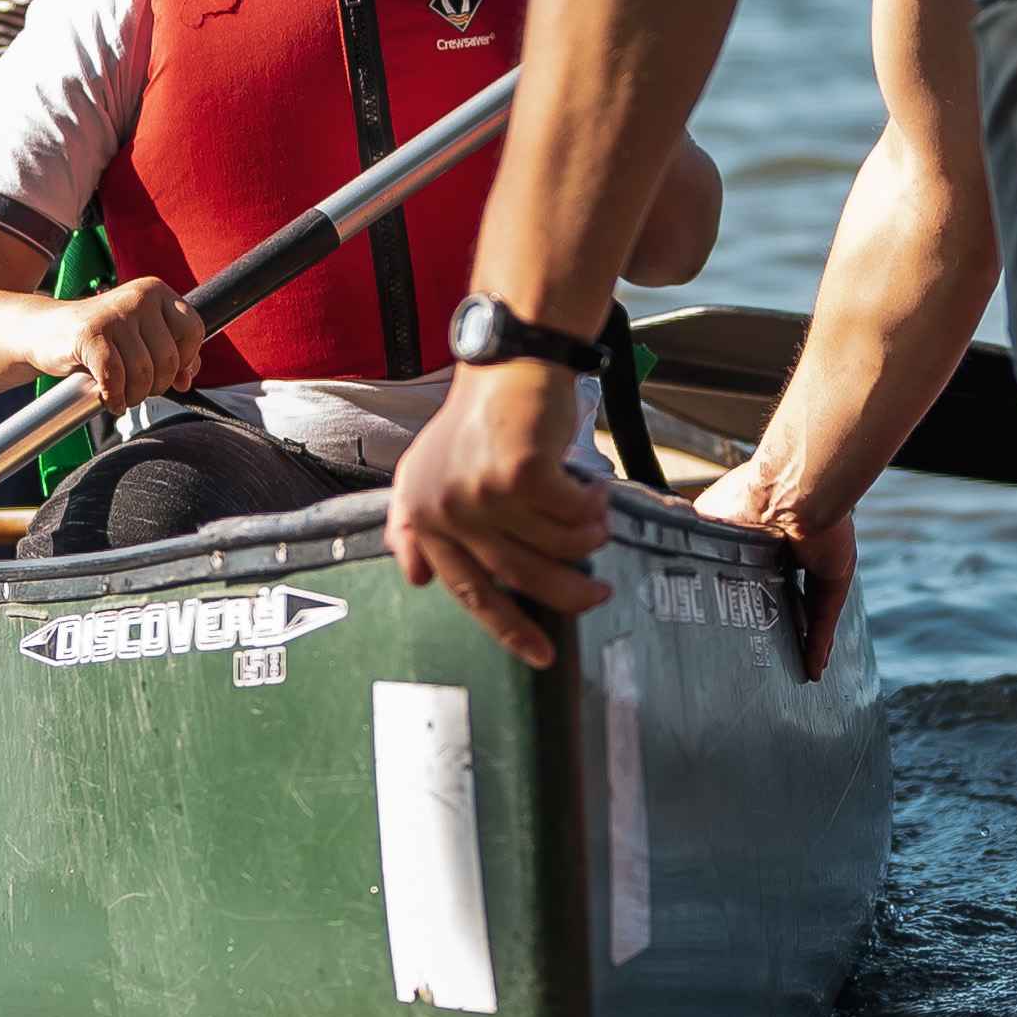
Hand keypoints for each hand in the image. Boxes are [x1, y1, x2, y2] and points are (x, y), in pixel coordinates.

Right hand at [40, 277, 206, 412]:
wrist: (42, 330)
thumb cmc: (96, 338)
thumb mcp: (139, 338)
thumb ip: (170, 353)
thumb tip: (187, 378)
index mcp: (156, 292)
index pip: (193, 330)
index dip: (184, 360)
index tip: (166, 374)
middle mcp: (139, 296)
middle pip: (169, 359)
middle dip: (155, 386)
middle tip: (135, 388)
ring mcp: (114, 313)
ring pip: (143, 372)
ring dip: (132, 395)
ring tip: (120, 393)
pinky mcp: (90, 333)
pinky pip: (115, 377)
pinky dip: (113, 396)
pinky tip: (106, 397)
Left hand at [388, 359, 610, 668]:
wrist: (511, 361)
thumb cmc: (482, 417)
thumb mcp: (431, 469)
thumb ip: (418, 525)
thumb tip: (417, 580)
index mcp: (424, 515)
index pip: (467, 591)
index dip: (509, 628)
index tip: (542, 655)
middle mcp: (447, 508)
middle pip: (521, 577)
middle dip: (569, 592)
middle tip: (599, 594)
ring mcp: (481, 492)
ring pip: (557, 545)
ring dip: (588, 534)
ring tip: (597, 516)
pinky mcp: (520, 474)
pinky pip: (575, 514)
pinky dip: (594, 502)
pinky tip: (595, 486)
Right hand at [687, 450, 859, 676]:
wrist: (791, 490)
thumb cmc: (750, 496)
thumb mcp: (708, 517)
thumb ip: (695, 538)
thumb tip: (668, 555)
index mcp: (763, 535)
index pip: (757, 573)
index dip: (747, 597)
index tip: (735, 620)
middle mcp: (792, 551)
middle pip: (786, 595)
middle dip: (778, 623)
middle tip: (765, 652)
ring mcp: (816, 564)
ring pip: (809, 611)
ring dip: (804, 640)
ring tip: (795, 669)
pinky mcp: (834, 577)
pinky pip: (826, 619)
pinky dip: (819, 645)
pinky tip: (814, 670)